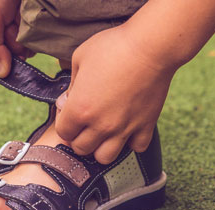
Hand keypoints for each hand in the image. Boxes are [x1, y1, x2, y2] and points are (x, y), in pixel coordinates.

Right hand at [0, 0, 33, 79]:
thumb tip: (2, 74)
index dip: (2, 66)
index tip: (10, 51)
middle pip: (9, 64)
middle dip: (13, 46)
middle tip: (9, 23)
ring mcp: (8, 39)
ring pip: (22, 54)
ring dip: (23, 37)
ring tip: (16, 15)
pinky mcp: (22, 33)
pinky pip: (31, 44)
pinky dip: (31, 33)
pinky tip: (24, 16)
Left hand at [56, 27, 175, 163]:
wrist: (150, 48)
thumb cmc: (113, 47)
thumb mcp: (80, 58)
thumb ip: (71, 84)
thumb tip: (67, 101)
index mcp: (80, 108)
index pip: (63, 132)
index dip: (65, 123)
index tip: (71, 112)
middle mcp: (101, 125)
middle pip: (82, 149)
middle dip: (80, 137)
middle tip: (85, 123)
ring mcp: (125, 128)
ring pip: (106, 157)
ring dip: (102, 147)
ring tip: (105, 132)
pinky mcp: (146, 126)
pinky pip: (136, 148)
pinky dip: (131, 142)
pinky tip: (129, 128)